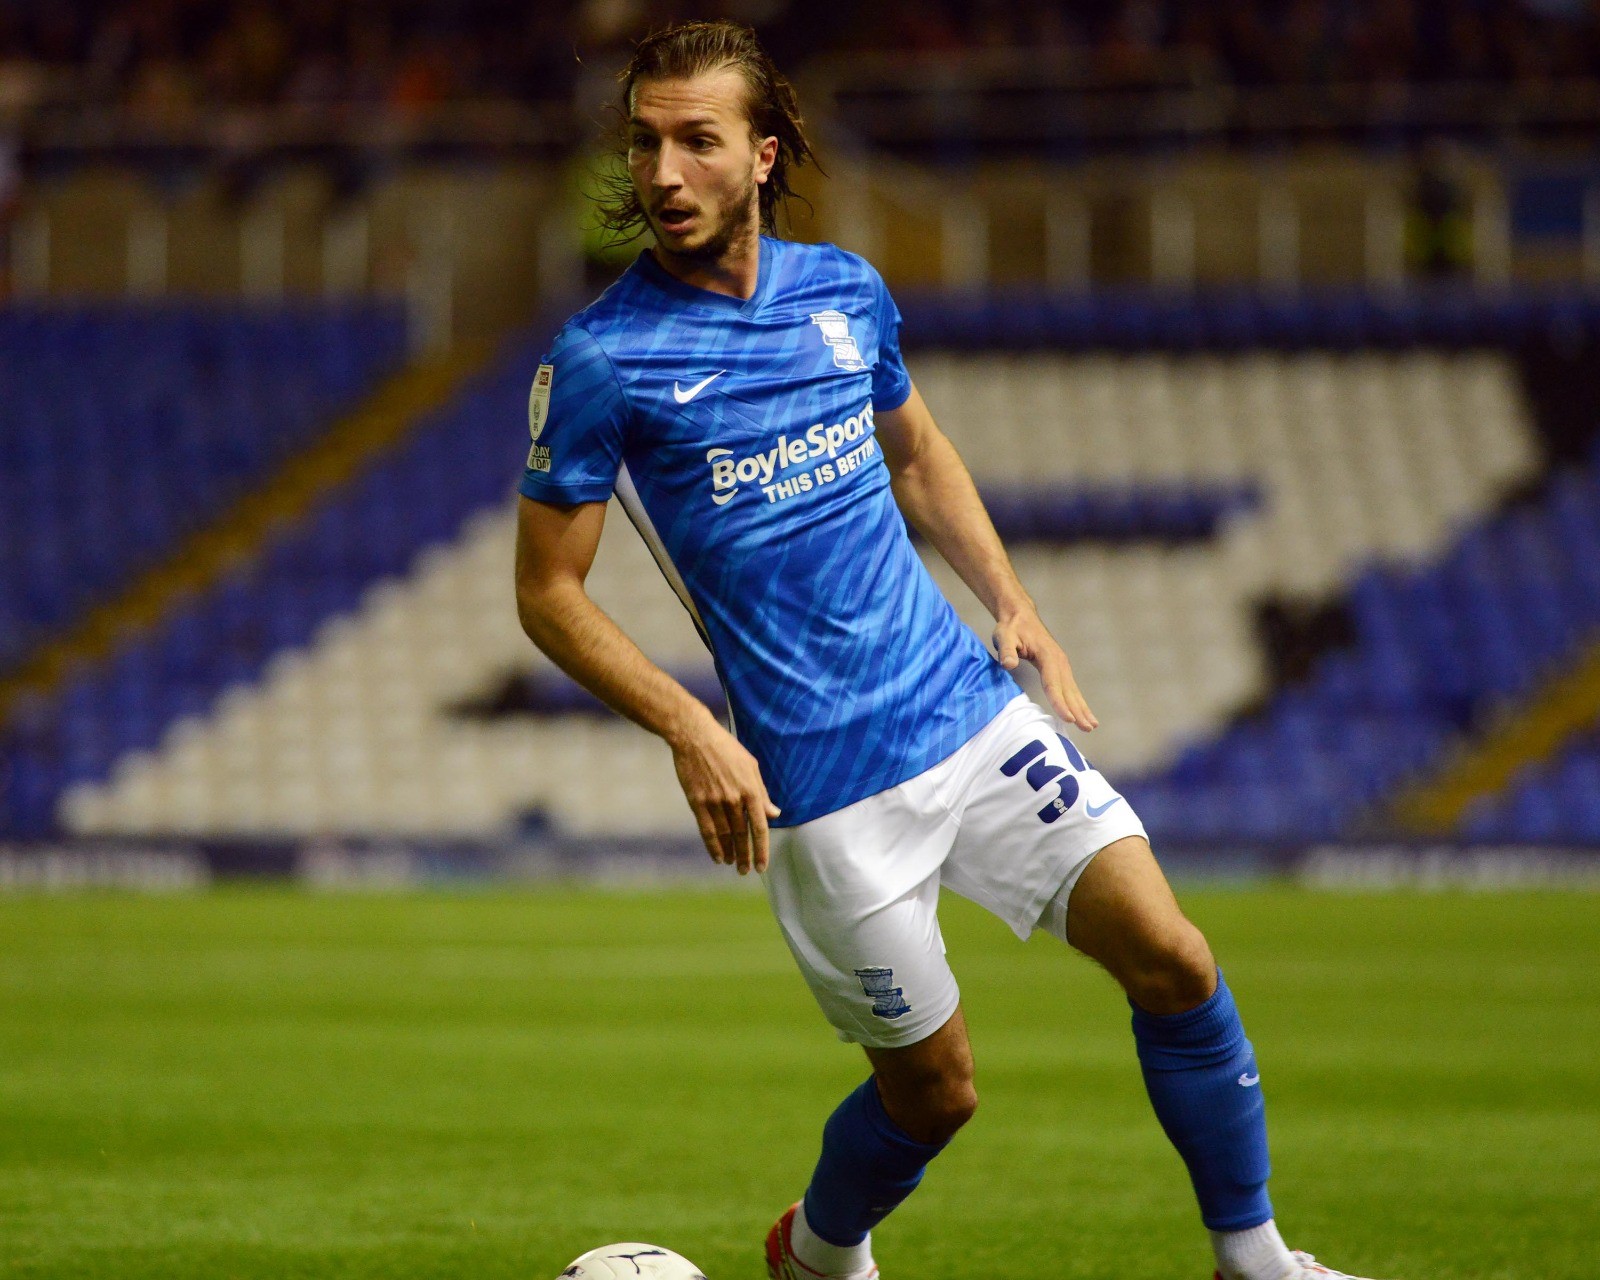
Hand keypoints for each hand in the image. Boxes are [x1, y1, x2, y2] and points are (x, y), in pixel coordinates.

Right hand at [669, 712, 780, 874]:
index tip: (762, 866)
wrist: (695, 736)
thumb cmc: (726, 749)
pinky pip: (706, 830)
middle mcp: (734, 799)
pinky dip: (713, 845)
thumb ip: (763, 793)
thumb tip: (775, 814)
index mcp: (751, 790)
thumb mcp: (751, 766)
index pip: (760, 827)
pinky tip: (717, 856)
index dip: (762, 850)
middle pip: (742, 836)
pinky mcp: (697, 802)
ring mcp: (715, 801)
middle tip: (746, 871)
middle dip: (745, 857)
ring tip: (733, 864)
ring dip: (730, 853)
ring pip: (725, 835)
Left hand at [993, 608, 1098, 731]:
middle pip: (1068, 689)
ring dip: (1082, 708)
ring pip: (1073, 690)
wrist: (1020, 616)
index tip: (1067, 718)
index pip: (1053, 682)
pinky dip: (1078, 702)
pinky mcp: (1060, 668)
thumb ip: (1006, 650)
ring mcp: (1062, 664)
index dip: (1059, 701)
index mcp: (1047, 655)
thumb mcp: (1004, 636)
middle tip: (1087, 728)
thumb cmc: (1011, 628)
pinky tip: (1083, 714)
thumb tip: (1008, 664)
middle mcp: (1059, 661)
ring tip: (1091, 726)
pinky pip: (1070, 688)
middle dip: (1077, 710)